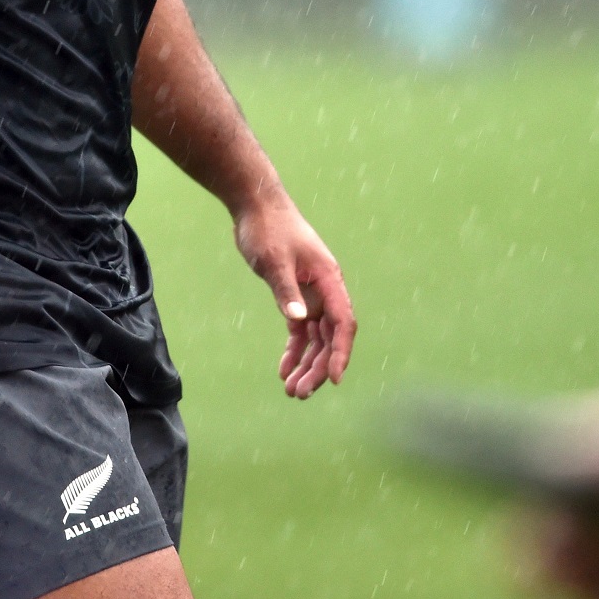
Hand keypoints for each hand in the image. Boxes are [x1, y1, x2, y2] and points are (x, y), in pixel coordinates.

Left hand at [234, 198, 355, 398]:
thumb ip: (286, 290)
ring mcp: (311, 293)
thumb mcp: (274, 260)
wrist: (255, 205)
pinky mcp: (295, 294)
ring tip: (292, 391)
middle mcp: (325, 289)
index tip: (333, 378)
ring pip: (316, 337)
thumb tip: (298, 320)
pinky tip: (284, 369)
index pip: (343, 323)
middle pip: (330, 336)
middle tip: (300, 393)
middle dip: (318, 367)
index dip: (341, 352)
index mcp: (329, 279)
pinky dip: (294, 350)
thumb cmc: (267, 228)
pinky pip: (299, 329)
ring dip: (306, 364)